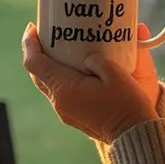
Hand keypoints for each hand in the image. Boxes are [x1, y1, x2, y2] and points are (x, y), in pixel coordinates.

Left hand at [21, 22, 160, 143]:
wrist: (135, 136)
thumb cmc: (127, 105)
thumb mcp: (116, 73)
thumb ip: (98, 60)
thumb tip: (89, 57)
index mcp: (65, 89)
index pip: (34, 63)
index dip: (29, 43)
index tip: (32, 27)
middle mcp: (59, 102)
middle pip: (37, 74)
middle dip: (37, 53)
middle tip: (44, 35)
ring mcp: (66, 112)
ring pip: (48, 85)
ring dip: (49, 67)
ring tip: (59, 50)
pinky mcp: (74, 117)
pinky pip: (59, 93)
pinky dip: (60, 78)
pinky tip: (73, 69)